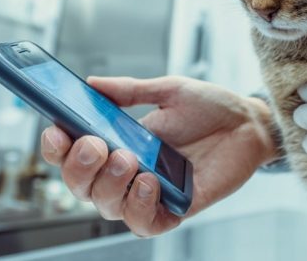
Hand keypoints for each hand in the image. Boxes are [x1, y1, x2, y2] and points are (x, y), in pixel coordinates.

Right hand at [41, 76, 277, 235]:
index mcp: (118, 141)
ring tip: (129, 159)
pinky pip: (145, 224)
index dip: (57, 149)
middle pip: (82, 186)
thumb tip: (91, 83)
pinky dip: (140, 207)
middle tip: (95, 144)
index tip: (56, 130)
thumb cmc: (210, 108)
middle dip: (80, 168)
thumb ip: (129, 91)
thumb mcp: (169, 91)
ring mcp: (150, 192)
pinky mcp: (175, 208)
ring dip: (109, 185)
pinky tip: (150, 182)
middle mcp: (127, 172)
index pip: (73, 154)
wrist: (250, 122)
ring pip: (107, 207)